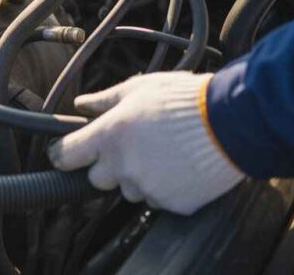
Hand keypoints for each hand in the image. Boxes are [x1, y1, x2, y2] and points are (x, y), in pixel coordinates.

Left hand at [48, 72, 244, 214]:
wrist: (231, 122)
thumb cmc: (185, 100)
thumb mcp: (139, 89)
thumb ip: (105, 100)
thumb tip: (82, 104)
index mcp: (110, 136)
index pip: (67, 156)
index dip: (62, 154)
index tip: (64, 153)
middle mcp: (124, 167)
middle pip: (98, 178)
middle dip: (108, 165)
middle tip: (131, 146)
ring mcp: (148, 188)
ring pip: (131, 190)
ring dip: (139, 176)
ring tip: (163, 152)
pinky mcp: (173, 204)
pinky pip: (159, 200)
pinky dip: (165, 187)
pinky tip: (180, 166)